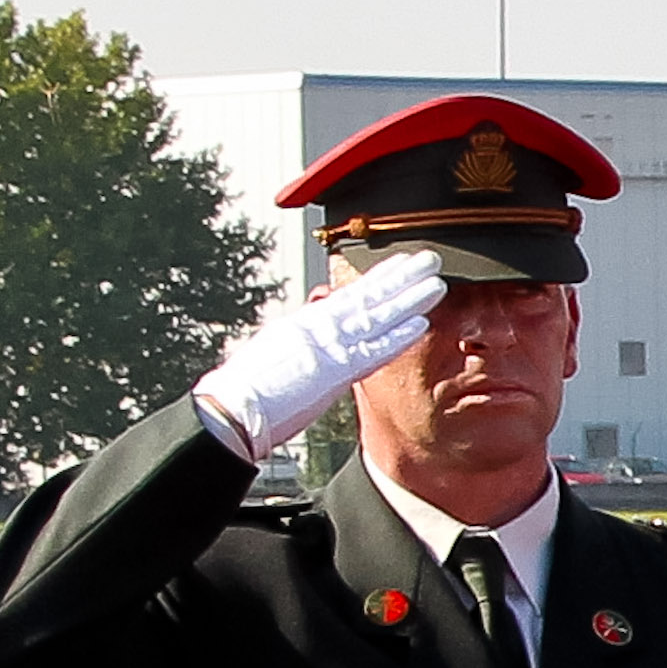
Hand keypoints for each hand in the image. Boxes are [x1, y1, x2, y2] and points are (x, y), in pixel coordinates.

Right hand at [191, 248, 445, 458]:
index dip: (377, 278)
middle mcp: (317, 327)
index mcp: (304, 324)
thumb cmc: (249, 391)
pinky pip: (372, 351)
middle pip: (366, 296)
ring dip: (408, 298)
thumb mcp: (278, 356)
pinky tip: (421, 323)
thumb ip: (306, 346)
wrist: (231, 408)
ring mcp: (326, 346)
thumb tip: (319, 345)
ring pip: (375, 315)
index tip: (400, 263)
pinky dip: (397, 337)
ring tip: (435, 281)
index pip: (348, 295)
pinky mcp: (331, 370)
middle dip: (400, 277)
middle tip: (429, 258)